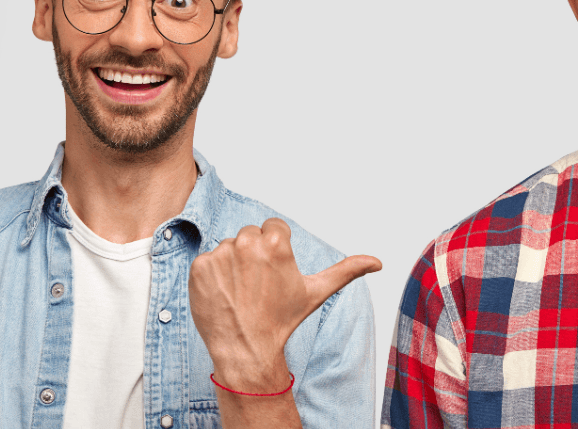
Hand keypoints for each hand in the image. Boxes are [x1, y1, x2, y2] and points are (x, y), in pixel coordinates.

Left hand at [189, 217, 380, 391]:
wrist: (246, 349)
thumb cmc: (282, 320)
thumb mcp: (316, 292)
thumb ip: (346, 271)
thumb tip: (378, 263)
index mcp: (277, 243)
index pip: (274, 228)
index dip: (275, 251)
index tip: (274, 274)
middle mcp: (247, 243)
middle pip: (251, 235)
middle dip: (254, 255)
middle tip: (258, 286)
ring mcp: (220, 254)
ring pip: (229, 247)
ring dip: (233, 265)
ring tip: (241, 292)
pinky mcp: (199, 267)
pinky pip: (207, 260)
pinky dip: (213, 276)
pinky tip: (224, 295)